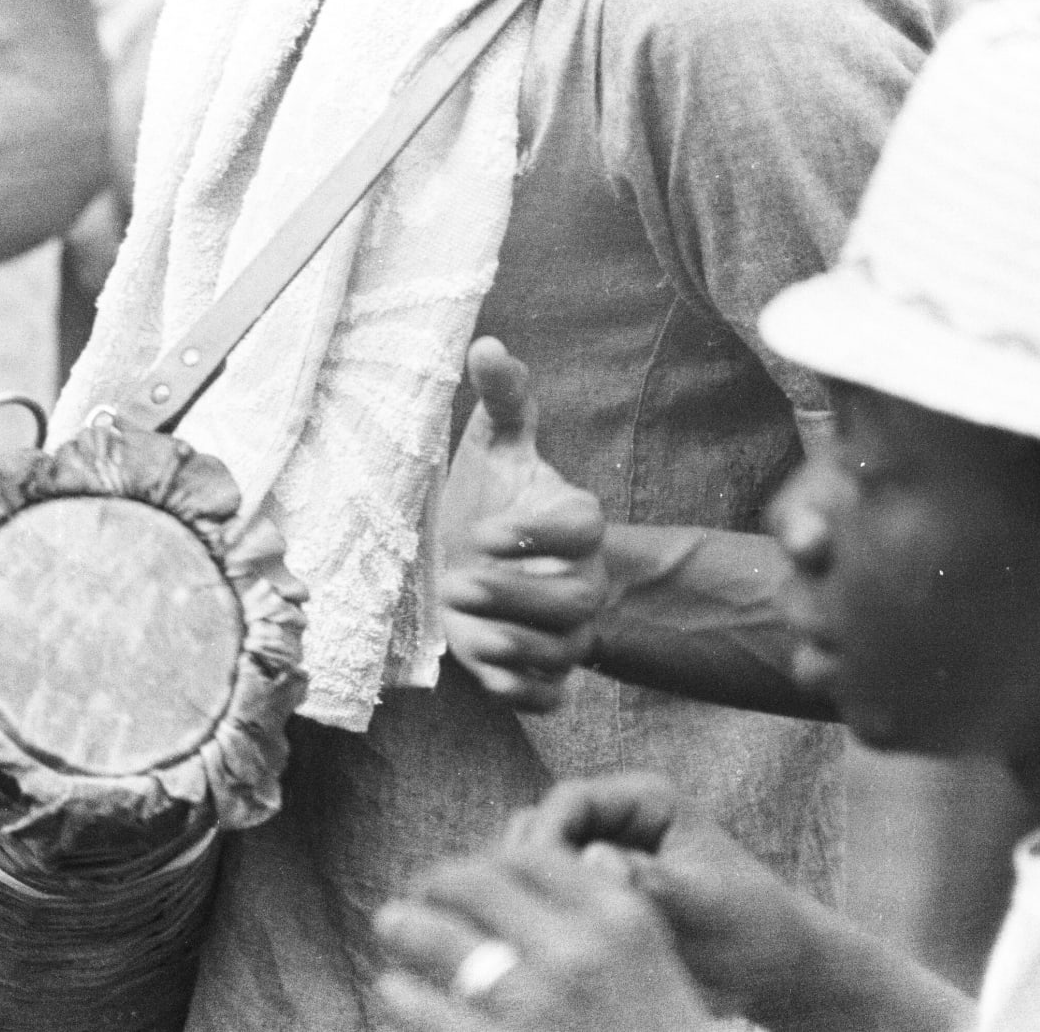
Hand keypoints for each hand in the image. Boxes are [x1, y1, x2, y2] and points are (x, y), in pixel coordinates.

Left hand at [375, 849, 716, 1031]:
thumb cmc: (664, 1030)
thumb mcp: (653, 953)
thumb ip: (600, 901)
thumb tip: (530, 855)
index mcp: (616, 916)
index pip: (530, 855)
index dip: (489, 856)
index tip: (469, 871)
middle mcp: (574, 953)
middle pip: (477, 885)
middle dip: (437, 882)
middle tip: (417, 893)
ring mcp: (537, 1007)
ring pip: (444, 944)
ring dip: (408, 928)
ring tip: (390, 925)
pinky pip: (436, 1017)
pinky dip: (407, 1000)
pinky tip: (392, 989)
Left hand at [440, 337, 605, 710]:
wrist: (477, 561)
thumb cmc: (486, 497)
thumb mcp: (491, 447)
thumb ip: (502, 398)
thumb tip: (487, 344)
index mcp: (573, 520)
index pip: (583, 528)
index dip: (541, 534)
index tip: (488, 531)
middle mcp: (578, 578)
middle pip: (574, 599)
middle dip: (517, 597)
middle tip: (457, 583)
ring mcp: (564, 631)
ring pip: (562, 651)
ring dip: (516, 645)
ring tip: (469, 631)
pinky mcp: (542, 671)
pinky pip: (550, 696)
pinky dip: (525, 692)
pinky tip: (488, 674)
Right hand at [504, 773, 832, 1025]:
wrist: (772, 967)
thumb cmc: (753, 926)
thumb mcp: (708, 903)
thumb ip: (654, 881)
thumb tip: (596, 862)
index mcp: (646, 801)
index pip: (570, 800)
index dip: (545, 833)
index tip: (535, 877)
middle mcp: (614, 821)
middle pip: (540, 824)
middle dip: (525, 862)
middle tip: (518, 911)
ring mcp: (600, 856)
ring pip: (535, 860)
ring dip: (526, 889)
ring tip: (524, 932)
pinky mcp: (594, 893)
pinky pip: (549, 895)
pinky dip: (537, 913)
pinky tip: (537, 944)